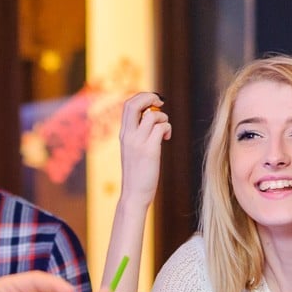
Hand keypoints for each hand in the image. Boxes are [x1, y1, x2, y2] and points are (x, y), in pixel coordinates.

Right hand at [118, 92, 170, 207]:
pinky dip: (168, 128)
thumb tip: (152, 117)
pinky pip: (161, 128)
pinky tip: (167, 138)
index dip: (142, 97)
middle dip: (150, 97)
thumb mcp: (133, 149)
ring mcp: (138, 143)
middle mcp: (128, 136)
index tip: (153, 102)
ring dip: (164, 117)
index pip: (127, 104)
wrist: (134, 194)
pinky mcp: (149, 151)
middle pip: (134, 103)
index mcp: (123, 134)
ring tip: (165, 129)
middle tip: (161, 103)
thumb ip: (138, 133)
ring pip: (153, 115)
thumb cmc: (137, 173)